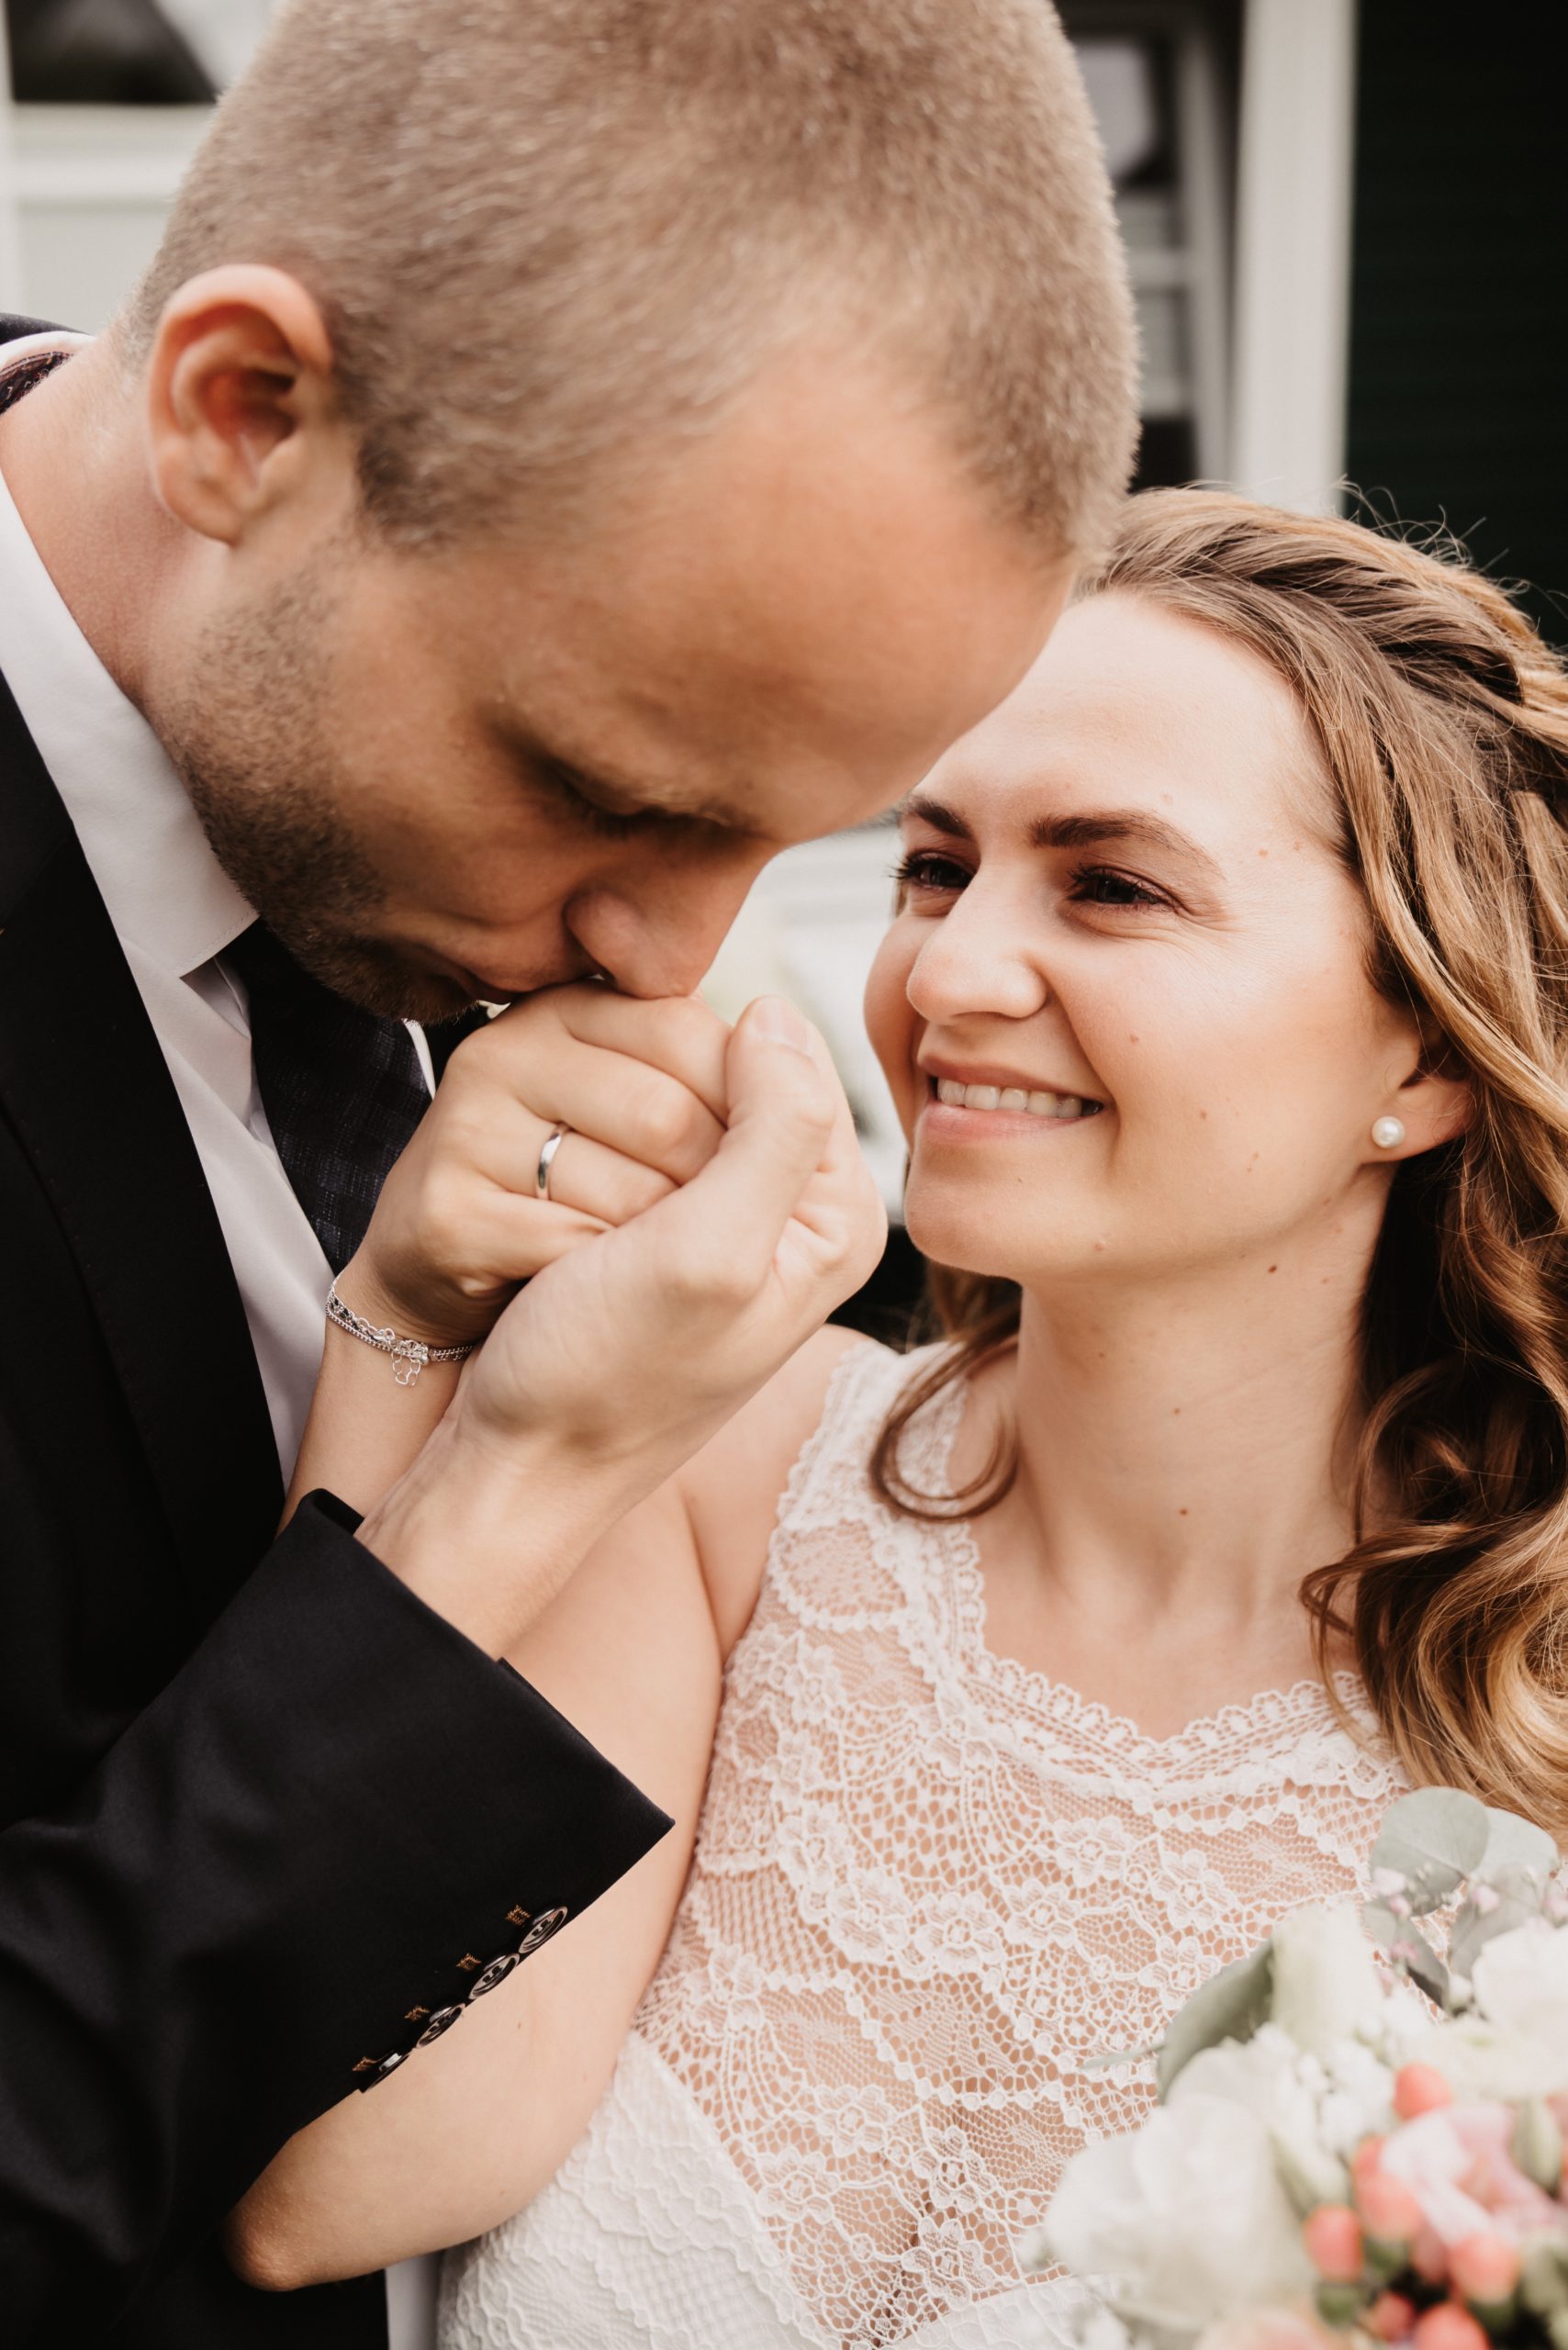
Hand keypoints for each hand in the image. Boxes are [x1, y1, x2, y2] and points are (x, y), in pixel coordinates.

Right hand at [362, 995, 886, 1650]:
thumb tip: (773, 1007)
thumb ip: (774, 1126)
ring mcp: (678, 1210)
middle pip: (689, 1076)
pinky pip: (555, 1146)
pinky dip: (540, 1204)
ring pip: (615, 1103)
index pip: (769, 1054)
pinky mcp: (598, 1213)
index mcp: (826, 1206)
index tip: (678, 1199)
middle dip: (637, 1154)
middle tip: (627, 1259)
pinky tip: (545, 1274)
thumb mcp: (719, 1256)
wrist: (506, 1470)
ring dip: (577, 1179)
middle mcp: (768, 1200)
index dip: (705, 1101)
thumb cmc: (609, 1381)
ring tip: (585, 1273)